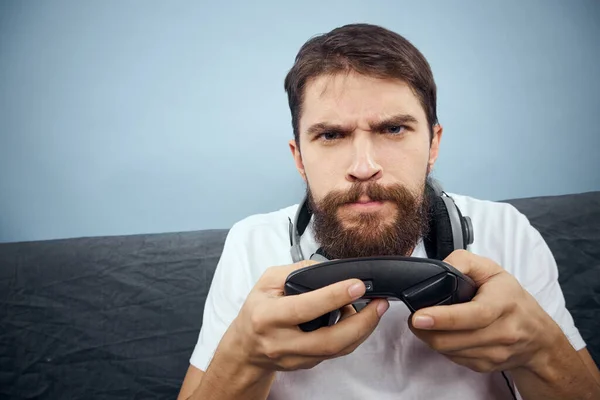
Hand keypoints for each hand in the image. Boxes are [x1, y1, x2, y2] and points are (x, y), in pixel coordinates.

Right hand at [223, 260, 389, 371]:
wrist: (245, 349)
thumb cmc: (257, 311)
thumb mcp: (266, 282)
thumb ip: (295, 271)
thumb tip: (328, 269)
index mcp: (268, 317)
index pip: (305, 308)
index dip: (334, 296)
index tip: (357, 285)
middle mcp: (282, 342)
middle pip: (330, 340)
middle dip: (362, 322)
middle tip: (380, 302)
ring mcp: (296, 358)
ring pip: (338, 350)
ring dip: (363, 329)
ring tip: (377, 308)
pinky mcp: (308, 365)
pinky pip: (337, 352)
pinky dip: (353, 335)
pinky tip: (361, 320)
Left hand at [408, 250, 560, 372]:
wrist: (538, 336)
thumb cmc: (511, 299)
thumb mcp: (492, 270)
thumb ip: (463, 262)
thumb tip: (439, 267)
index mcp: (503, 304)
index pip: (473, 315)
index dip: (443, 318)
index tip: (419, 317)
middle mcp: (502, 332)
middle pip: (453, 340)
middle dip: (425, 331)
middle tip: (414, 318)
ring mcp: (495, 353)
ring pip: (449, 351)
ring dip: (431, 338)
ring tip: (427, 324)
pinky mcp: (486, 366)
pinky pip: (454, 359)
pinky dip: (443, 347)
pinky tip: (445, 334)